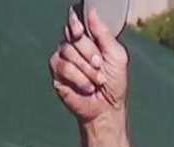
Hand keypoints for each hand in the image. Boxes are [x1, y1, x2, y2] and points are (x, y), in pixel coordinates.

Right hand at [49, 6, 128, 123]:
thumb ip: (105, 35)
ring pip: (68, 51)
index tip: (80, 30)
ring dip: (87, 69)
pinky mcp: (57, 72)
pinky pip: (63, 67)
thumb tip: (92, 12)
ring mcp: (64, 57)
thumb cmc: (114, 83)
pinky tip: (87, 87)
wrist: (107, 108)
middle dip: (91, 53)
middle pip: (74, 35)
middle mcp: (74, 45)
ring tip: (97, 81)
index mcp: (90, 38)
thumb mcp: (117, 56)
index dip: (76, 21)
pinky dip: (79, 79)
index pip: (76, 19)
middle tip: (100, 65)